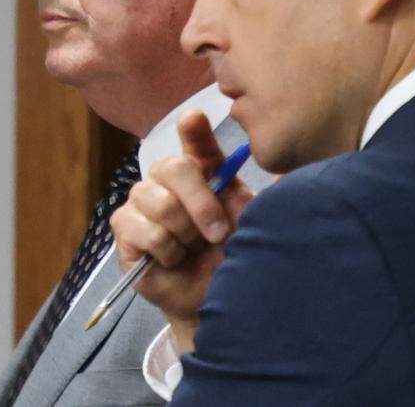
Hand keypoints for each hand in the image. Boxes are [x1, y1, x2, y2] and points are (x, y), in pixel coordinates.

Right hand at [110, 110, 253, 350]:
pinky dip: (166, 249)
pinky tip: (174, 259)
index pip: (196, 142)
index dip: (194, 130)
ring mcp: (144, 202)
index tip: (194, 118)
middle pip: (174, 167)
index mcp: (204, 171)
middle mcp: (170, 179)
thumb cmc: (234, 252)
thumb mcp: (254, 220)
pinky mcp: (125, 229)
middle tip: (218, 232)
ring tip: (193, 248)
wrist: (214, 295)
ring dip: (184, 232)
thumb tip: (289, 168)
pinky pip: (143, 230)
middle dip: (200, 202)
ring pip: (159, 202)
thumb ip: (269, 192)